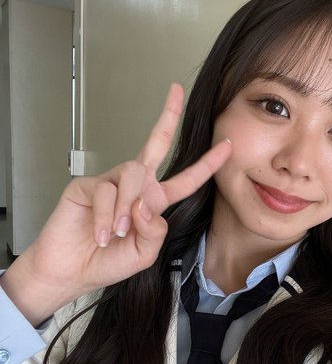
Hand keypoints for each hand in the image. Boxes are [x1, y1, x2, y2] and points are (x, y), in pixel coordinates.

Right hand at [0, 84, 231, 323]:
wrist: (72, 272)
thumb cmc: (107, 263)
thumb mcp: (144, 254)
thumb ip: (154, 231)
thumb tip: (145, 203)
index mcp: (154, 201)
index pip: (186, 180)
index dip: (207, 164)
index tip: (227, 146)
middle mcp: (135, 186)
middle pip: (156, 144)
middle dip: (167, 116)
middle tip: (176, 92)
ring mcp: (111, 182)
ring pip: (133, 173)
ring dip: (128, 206)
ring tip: (117, 232)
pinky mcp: (87, 185)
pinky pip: (106, 190)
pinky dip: (106, 217)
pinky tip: (100, 234)